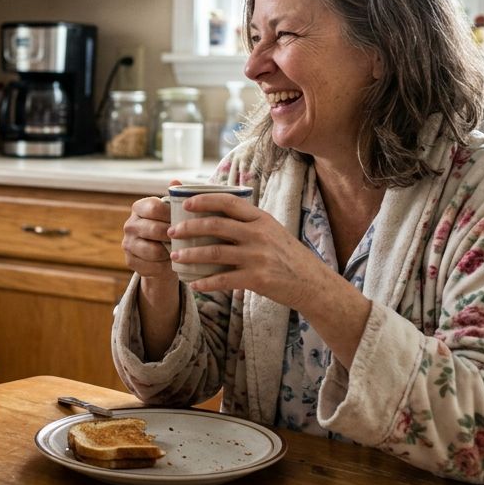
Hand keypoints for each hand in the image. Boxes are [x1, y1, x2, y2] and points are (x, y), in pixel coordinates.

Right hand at [122, 179, 183, 281]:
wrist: (162, 256)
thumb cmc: (171, 229)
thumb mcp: (174, 213)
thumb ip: (175, 198)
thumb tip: (175, 181)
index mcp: (139, 207)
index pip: (154, 208)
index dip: (171, 215)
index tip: (187, 220)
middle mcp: (129, 224)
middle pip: (154, 230)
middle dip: (173, 236)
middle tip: (188, 239)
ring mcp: (127, 244)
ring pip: (153, 250)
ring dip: (170, 253)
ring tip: (181, 252)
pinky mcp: (129, 261)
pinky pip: (151, 266)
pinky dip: (164, 267)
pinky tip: (172, 263)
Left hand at [167, 192, 328, 309]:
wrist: (312, 283)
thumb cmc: (287, 256)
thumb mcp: (272, 231)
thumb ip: (248, 222)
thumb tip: (217, 214)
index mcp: (260, 218)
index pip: (227, 202)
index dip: (203, 200)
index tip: (184, 203)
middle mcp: (258, 233)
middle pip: (215, 225)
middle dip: (189, 227)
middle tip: (172, 232)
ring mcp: (258, 256)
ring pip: (214, 252)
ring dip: (191, 255)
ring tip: (175, 258)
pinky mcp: (257, 278)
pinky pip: (224, 279)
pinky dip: (206, 282)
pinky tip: (194, 284)